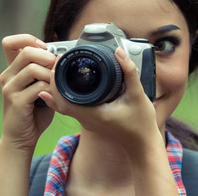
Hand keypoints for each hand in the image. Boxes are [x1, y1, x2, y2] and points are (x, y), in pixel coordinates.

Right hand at [0, 34, 55, 152]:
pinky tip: (54, 96)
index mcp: (12, 70)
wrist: (21, 137)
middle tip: (56, 68)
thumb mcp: (39, 87)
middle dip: (48, 57)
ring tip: (56, 84)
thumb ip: (45, 72)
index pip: (10, 42)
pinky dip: (51, 89)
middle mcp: (7, 76)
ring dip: (51, 74)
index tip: (45, 49)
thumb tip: (61, 56)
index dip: (29, 39)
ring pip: (33, 68)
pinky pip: (38, 87)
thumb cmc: (34, 111)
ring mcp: (10, 88)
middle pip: (27, 51)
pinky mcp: (16, 101)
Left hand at [40, 47, 159, 151]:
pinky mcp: (92, 121)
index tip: (57, 65)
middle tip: (57, 63)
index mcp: (95, 115)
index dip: (56, 83)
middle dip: (54, 83)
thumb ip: (129, 71)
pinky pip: (73, 109)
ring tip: (60, 71)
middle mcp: (87, 120)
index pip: (65, 101)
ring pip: (65, 106)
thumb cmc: (141, 123)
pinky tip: (66, 87)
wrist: (143, 144)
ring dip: (59, 90)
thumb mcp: (138, 94)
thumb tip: (119, 52)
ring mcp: (88, 122)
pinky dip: (67, 97)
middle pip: (60, 103)